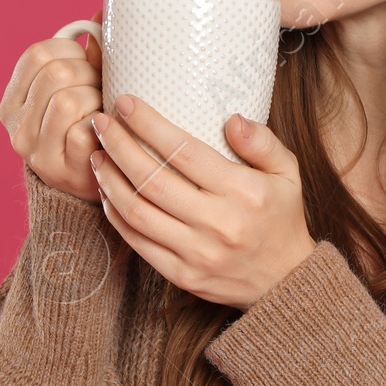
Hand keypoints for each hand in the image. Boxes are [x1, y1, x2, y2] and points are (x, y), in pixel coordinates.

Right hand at [0, 15, 104, 200]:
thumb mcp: (80, 87)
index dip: (70, 50)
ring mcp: (34, 149)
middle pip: (54, 74)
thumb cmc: (88, 124)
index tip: (85, 61)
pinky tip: (105, 131)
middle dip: (88, 74)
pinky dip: (101, 126)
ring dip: (96, 99)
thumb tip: (106, 11)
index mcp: (13, 100)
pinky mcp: (59, 168)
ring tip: (102, 110)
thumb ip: (88, 54)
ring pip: (67, 100)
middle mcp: (15, 126)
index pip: (37, 54)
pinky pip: (83, 130)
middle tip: (101, 87)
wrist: (91, 182)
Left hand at [88, 95, 317, 308]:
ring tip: (97, 154)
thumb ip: (263, 142)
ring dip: (110, 180)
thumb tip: (231, 118)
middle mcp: (217, 223)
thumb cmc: (281, 217)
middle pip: (152, 179)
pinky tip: (108, 191)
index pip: (184, 152)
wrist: (286, 282)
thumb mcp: (288, 172)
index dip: (149, 124)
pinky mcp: (181, 275)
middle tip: (101, 122)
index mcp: (243, 192)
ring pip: (138, 212)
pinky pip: (138, 242)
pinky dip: (116, 214)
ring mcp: (197, 253)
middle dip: (119, 145)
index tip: (126, 103)